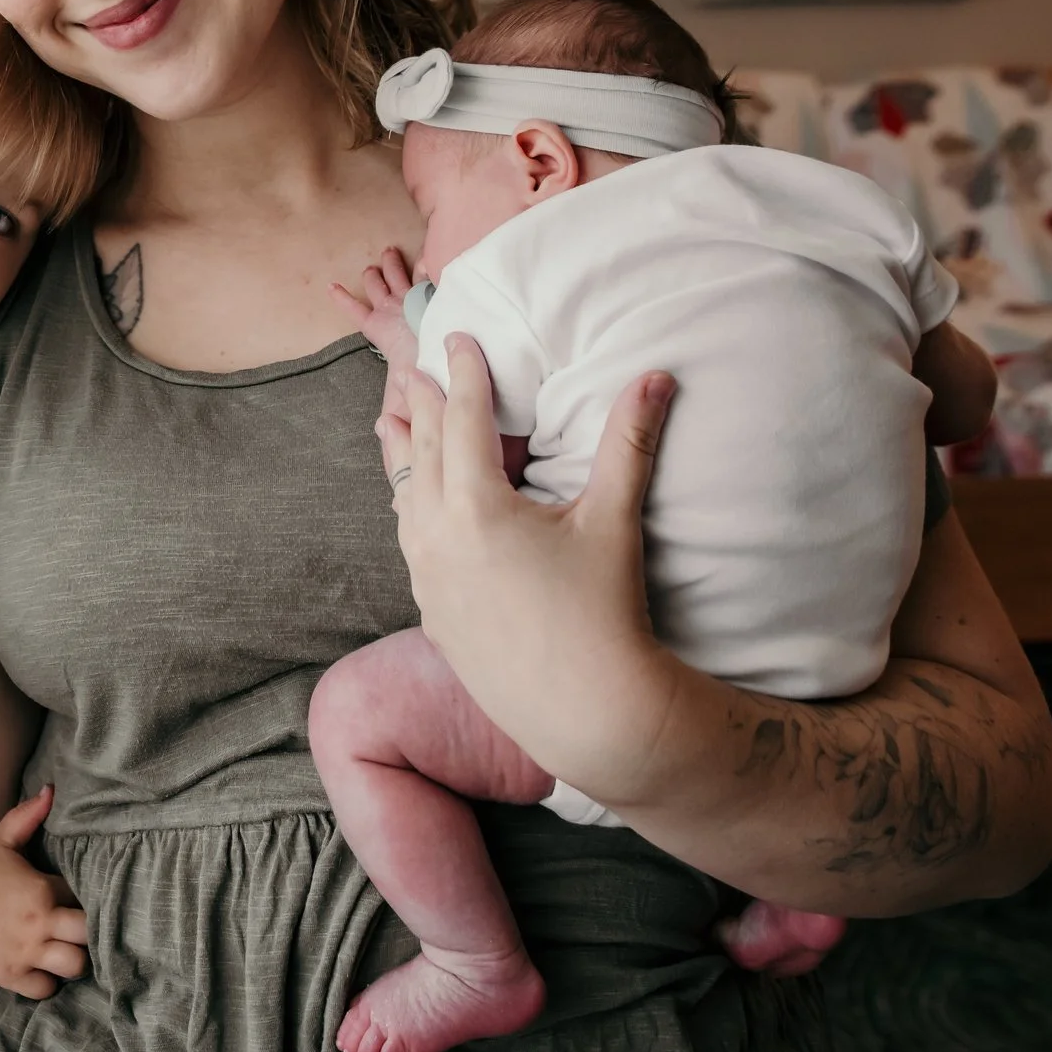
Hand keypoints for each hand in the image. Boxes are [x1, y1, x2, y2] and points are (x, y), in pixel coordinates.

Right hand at [0, 788, 90, 998]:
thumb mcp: (0, 838)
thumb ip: (28, 816)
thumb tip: (52, 790)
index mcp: (43, 889)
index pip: (84, 897)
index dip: (83, 899)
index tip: (75, 900)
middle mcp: (41, 923)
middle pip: (88, 936)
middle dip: (87, 934)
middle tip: (78, 931)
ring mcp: (27, 952)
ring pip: (74, 966)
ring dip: (72, 961)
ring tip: (64, 953)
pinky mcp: (11, 975)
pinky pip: (45, 989)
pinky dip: (47, 983)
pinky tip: (42, 971)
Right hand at [331, 246, 418, 422]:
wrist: (440, 349)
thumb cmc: (417, 371)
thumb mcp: (400, 395)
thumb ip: (393, 415)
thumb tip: (378, 431)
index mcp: (382, 331)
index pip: (356, 313)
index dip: (343, 300)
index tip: (331, 286)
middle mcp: (394, 311)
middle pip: (378, 287)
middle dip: (375, 276)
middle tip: (375, 264)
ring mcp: (412, 299)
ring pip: (397, 275)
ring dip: (392, 265)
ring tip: (390, 252)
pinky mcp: (430, 292)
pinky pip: (425, 275)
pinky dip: (425, 267)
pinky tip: (427, 259)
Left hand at [382, 335, 683, 799]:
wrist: (585, 712)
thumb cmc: (606, 614)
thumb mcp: (613, 520)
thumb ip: (629, 441)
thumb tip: (656, 374)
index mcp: (475, 507)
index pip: (463, 419)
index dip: (464, 374)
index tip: (457, 338)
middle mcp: (436, 537)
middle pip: (424, 451)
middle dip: (425, 404)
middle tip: (417, 366)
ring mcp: (426, 576)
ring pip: (404, 497)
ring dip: (405, 453)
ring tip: (395, 420)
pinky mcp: (430, 610)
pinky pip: (410, 540)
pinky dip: (409, 506)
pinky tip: (413, 503)